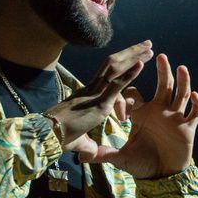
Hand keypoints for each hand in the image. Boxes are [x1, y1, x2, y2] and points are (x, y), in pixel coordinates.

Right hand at [43, 40, 153, 159]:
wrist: (48, 135)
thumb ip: (87, 145)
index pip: (107, 76)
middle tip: (146, 44)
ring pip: (115, 68)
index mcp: (87, 94)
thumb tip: (90, 153)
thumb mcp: (78, 141)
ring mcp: (96, 94)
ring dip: (133, 55)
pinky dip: (130, 73)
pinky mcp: (99, 103)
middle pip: (113, 64)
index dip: (122, 67)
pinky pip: (116, 84)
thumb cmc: (58, 137)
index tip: (135, 61)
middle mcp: (92, 89)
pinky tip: (142, 63)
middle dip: (130, 52)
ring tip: (149, 46)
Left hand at [81, 53, 197, 178]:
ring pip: (181, 93)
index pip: (134, 95)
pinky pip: (195, 112)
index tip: (121, 113)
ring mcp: (175, 117)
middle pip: (163, 85)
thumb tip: (82, 157)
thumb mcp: (122, 158)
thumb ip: (104, 154)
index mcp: (142, 114)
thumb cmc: (143, 162)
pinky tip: (196, 95)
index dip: (127, 97)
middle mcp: (160, 110)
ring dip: (182, 80)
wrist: (162, 174)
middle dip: (162, 70)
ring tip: (181, 67)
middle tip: (159, 55)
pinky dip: (197, 104)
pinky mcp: (188, 127)